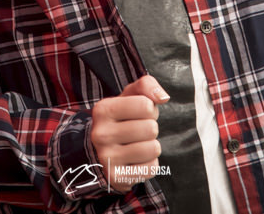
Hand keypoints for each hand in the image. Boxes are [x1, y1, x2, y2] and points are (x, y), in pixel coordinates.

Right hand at [90, 75, 168, 191]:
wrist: (100, 152)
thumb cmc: (121, 118)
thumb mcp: (129, 96)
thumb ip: (146, 85)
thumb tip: (163, 97)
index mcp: (103, 110)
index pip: (146, 105)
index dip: (149, 109)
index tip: (138, 114)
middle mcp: (101, 134)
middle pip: (151, 128)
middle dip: (151, 128)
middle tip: (138, 131)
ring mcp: (107, 158)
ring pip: (153, 148)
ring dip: (152, 146)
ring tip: (138, 145)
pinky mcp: (116, 178)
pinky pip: (151, 168)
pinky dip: (150, 164)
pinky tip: (136, 160)